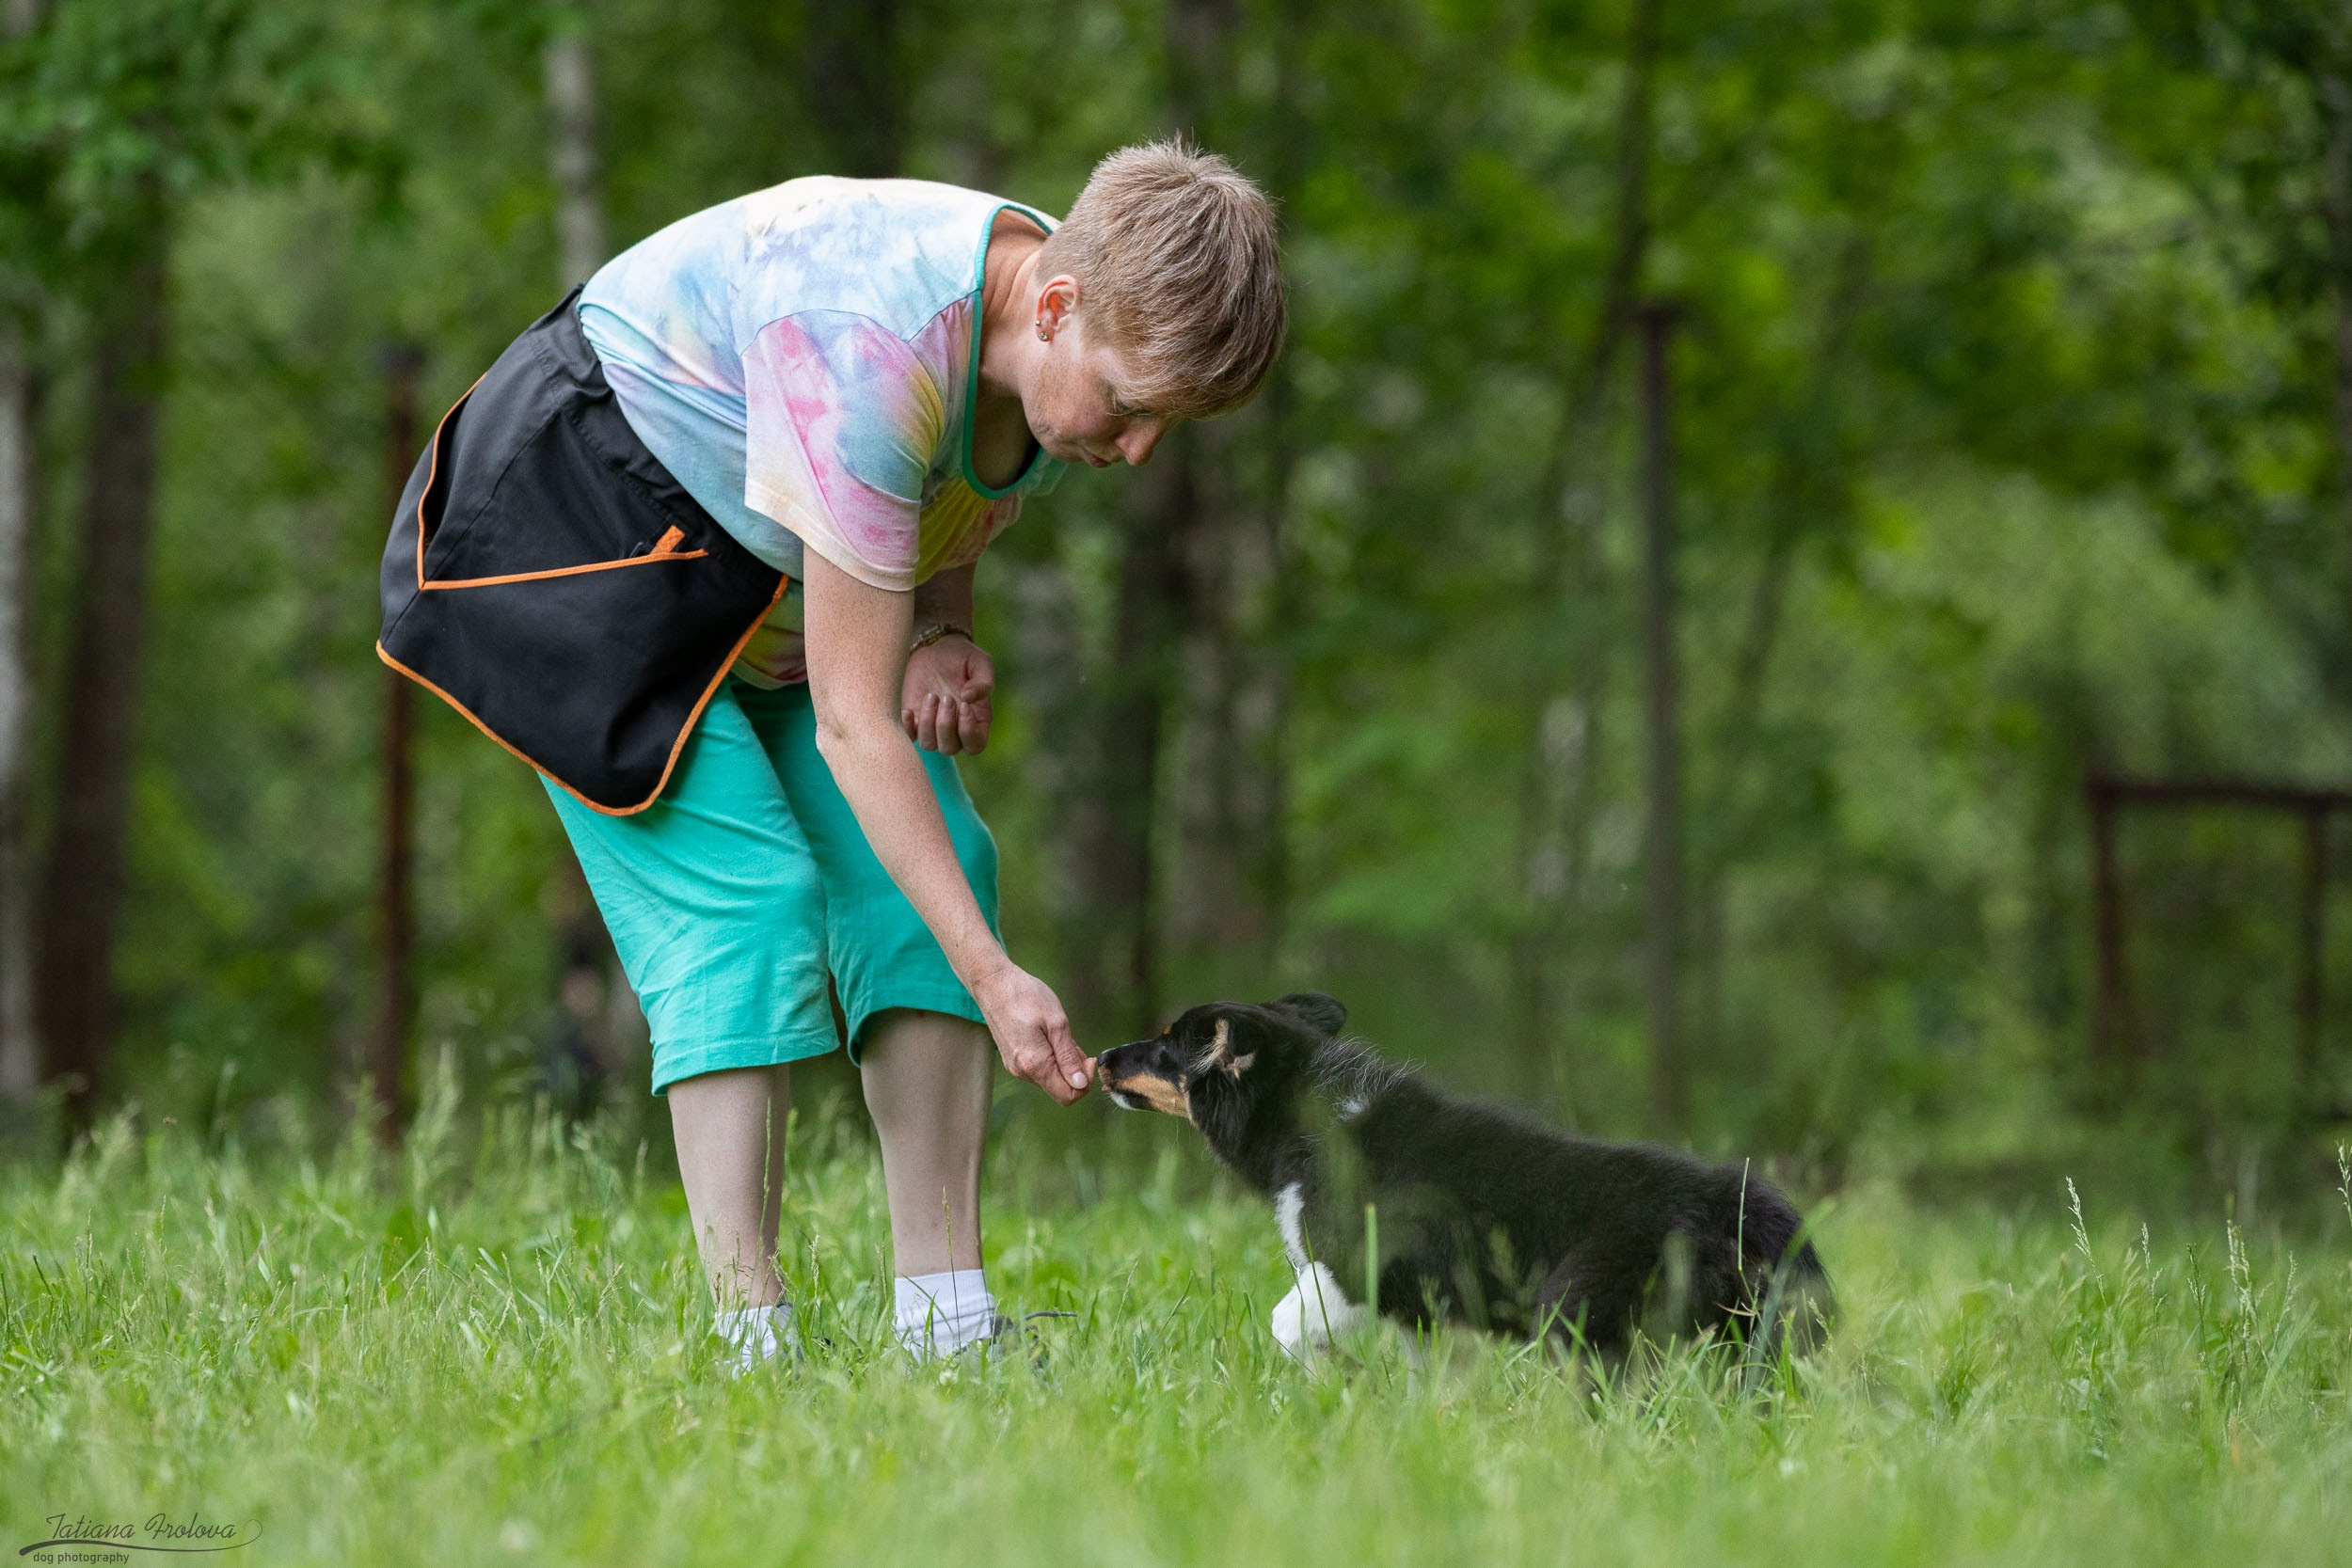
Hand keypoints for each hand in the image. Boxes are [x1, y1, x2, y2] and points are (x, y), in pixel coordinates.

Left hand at [901, 635, 993, 755]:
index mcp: (977, 720)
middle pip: (950, 748)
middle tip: (945, 696)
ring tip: (931, 696)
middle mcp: (956, 729)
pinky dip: (908, 727)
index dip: (969, 732)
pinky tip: (909, 710)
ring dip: (928, 723)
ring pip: (929, 745)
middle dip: (946, 724)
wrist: (936, 647)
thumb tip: (968, 699)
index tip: (964, 705)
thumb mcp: (980, 662)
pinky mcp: (914, 720)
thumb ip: (983, 682)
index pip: (975, 745)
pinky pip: (909, 737)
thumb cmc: (963, 656)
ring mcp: (933, 726)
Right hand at [972, 961, 1092, 1105]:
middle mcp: (1022, 1072)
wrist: (993, 983)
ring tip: (1057, 1033)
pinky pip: (1038, 1068)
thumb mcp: (1057, 1023)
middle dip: (1074, 1069)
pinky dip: (1050, 1057)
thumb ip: (1068, 1056)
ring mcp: (1015, 1066)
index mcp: (1035, 1065)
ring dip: (1062, 1061)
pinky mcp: (1012, 1059)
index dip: (1084, 1081)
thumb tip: (1080, 1084)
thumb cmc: (1025, 996)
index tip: (1088, 1058)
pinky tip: (1047, 1035)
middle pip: (1059, 1087)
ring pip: (1050, 1077)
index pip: (1067, 1096)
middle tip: (1072, 1041)